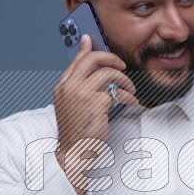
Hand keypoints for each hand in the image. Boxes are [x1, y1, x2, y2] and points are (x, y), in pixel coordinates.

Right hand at [53, 34, 137, 194]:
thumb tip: (87, 70)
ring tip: (130, 90)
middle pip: (93, 59)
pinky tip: (131, 103)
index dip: (89, 49)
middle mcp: (70, 87)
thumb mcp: (71, 104)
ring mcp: (82, 94)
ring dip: (124, 80)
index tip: (95, 41)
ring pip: (109, 73)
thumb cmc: (75, 131)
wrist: (73, 153)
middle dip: (111, 59)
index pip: (77, 59)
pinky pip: (118, 92)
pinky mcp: (96, 104)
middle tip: (121, 66)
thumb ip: (78, 85)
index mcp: (62, 86)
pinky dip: (129, 97)